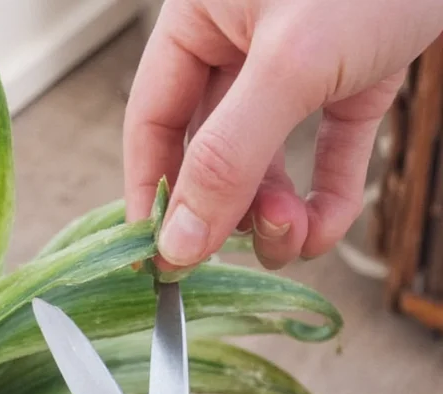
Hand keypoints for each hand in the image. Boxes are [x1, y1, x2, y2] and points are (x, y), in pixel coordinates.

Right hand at [126, 0, 442, 269]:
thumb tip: (178, 243)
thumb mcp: (290, 65)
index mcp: (199, 22)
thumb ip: (228, 156)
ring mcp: (298, 63)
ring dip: (276, 212)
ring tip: (296, 236)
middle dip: (229, 208)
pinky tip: (325, 228)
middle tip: (241, 252)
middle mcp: (238, 43)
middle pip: (209, 149)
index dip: (153, 192)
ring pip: (266, 159)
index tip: (160, 257)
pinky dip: (326, 195)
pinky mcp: (353, 77)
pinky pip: (326, 149)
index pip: (152, 121)